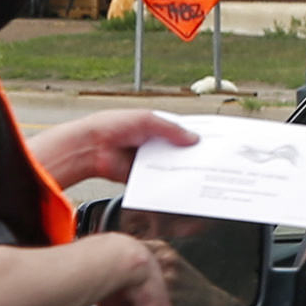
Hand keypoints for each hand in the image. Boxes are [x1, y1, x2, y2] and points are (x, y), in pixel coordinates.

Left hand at [37, 108, 196, 188]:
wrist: (89, 146)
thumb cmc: (112, 125)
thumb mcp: (147, 120)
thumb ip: (171, 130)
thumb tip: (194, 139)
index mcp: (157, 126)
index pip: (184, 132)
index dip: (198, 137)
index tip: (216, 143)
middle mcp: (154, 144)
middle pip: (179, 151)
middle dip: (193, 157)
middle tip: (212, 162)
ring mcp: (147, 160)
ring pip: (170, 167)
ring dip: (181, 171)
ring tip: (201, 175)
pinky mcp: (140, 176)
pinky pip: (157, 180)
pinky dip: (166, 182)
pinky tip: (179, 185)